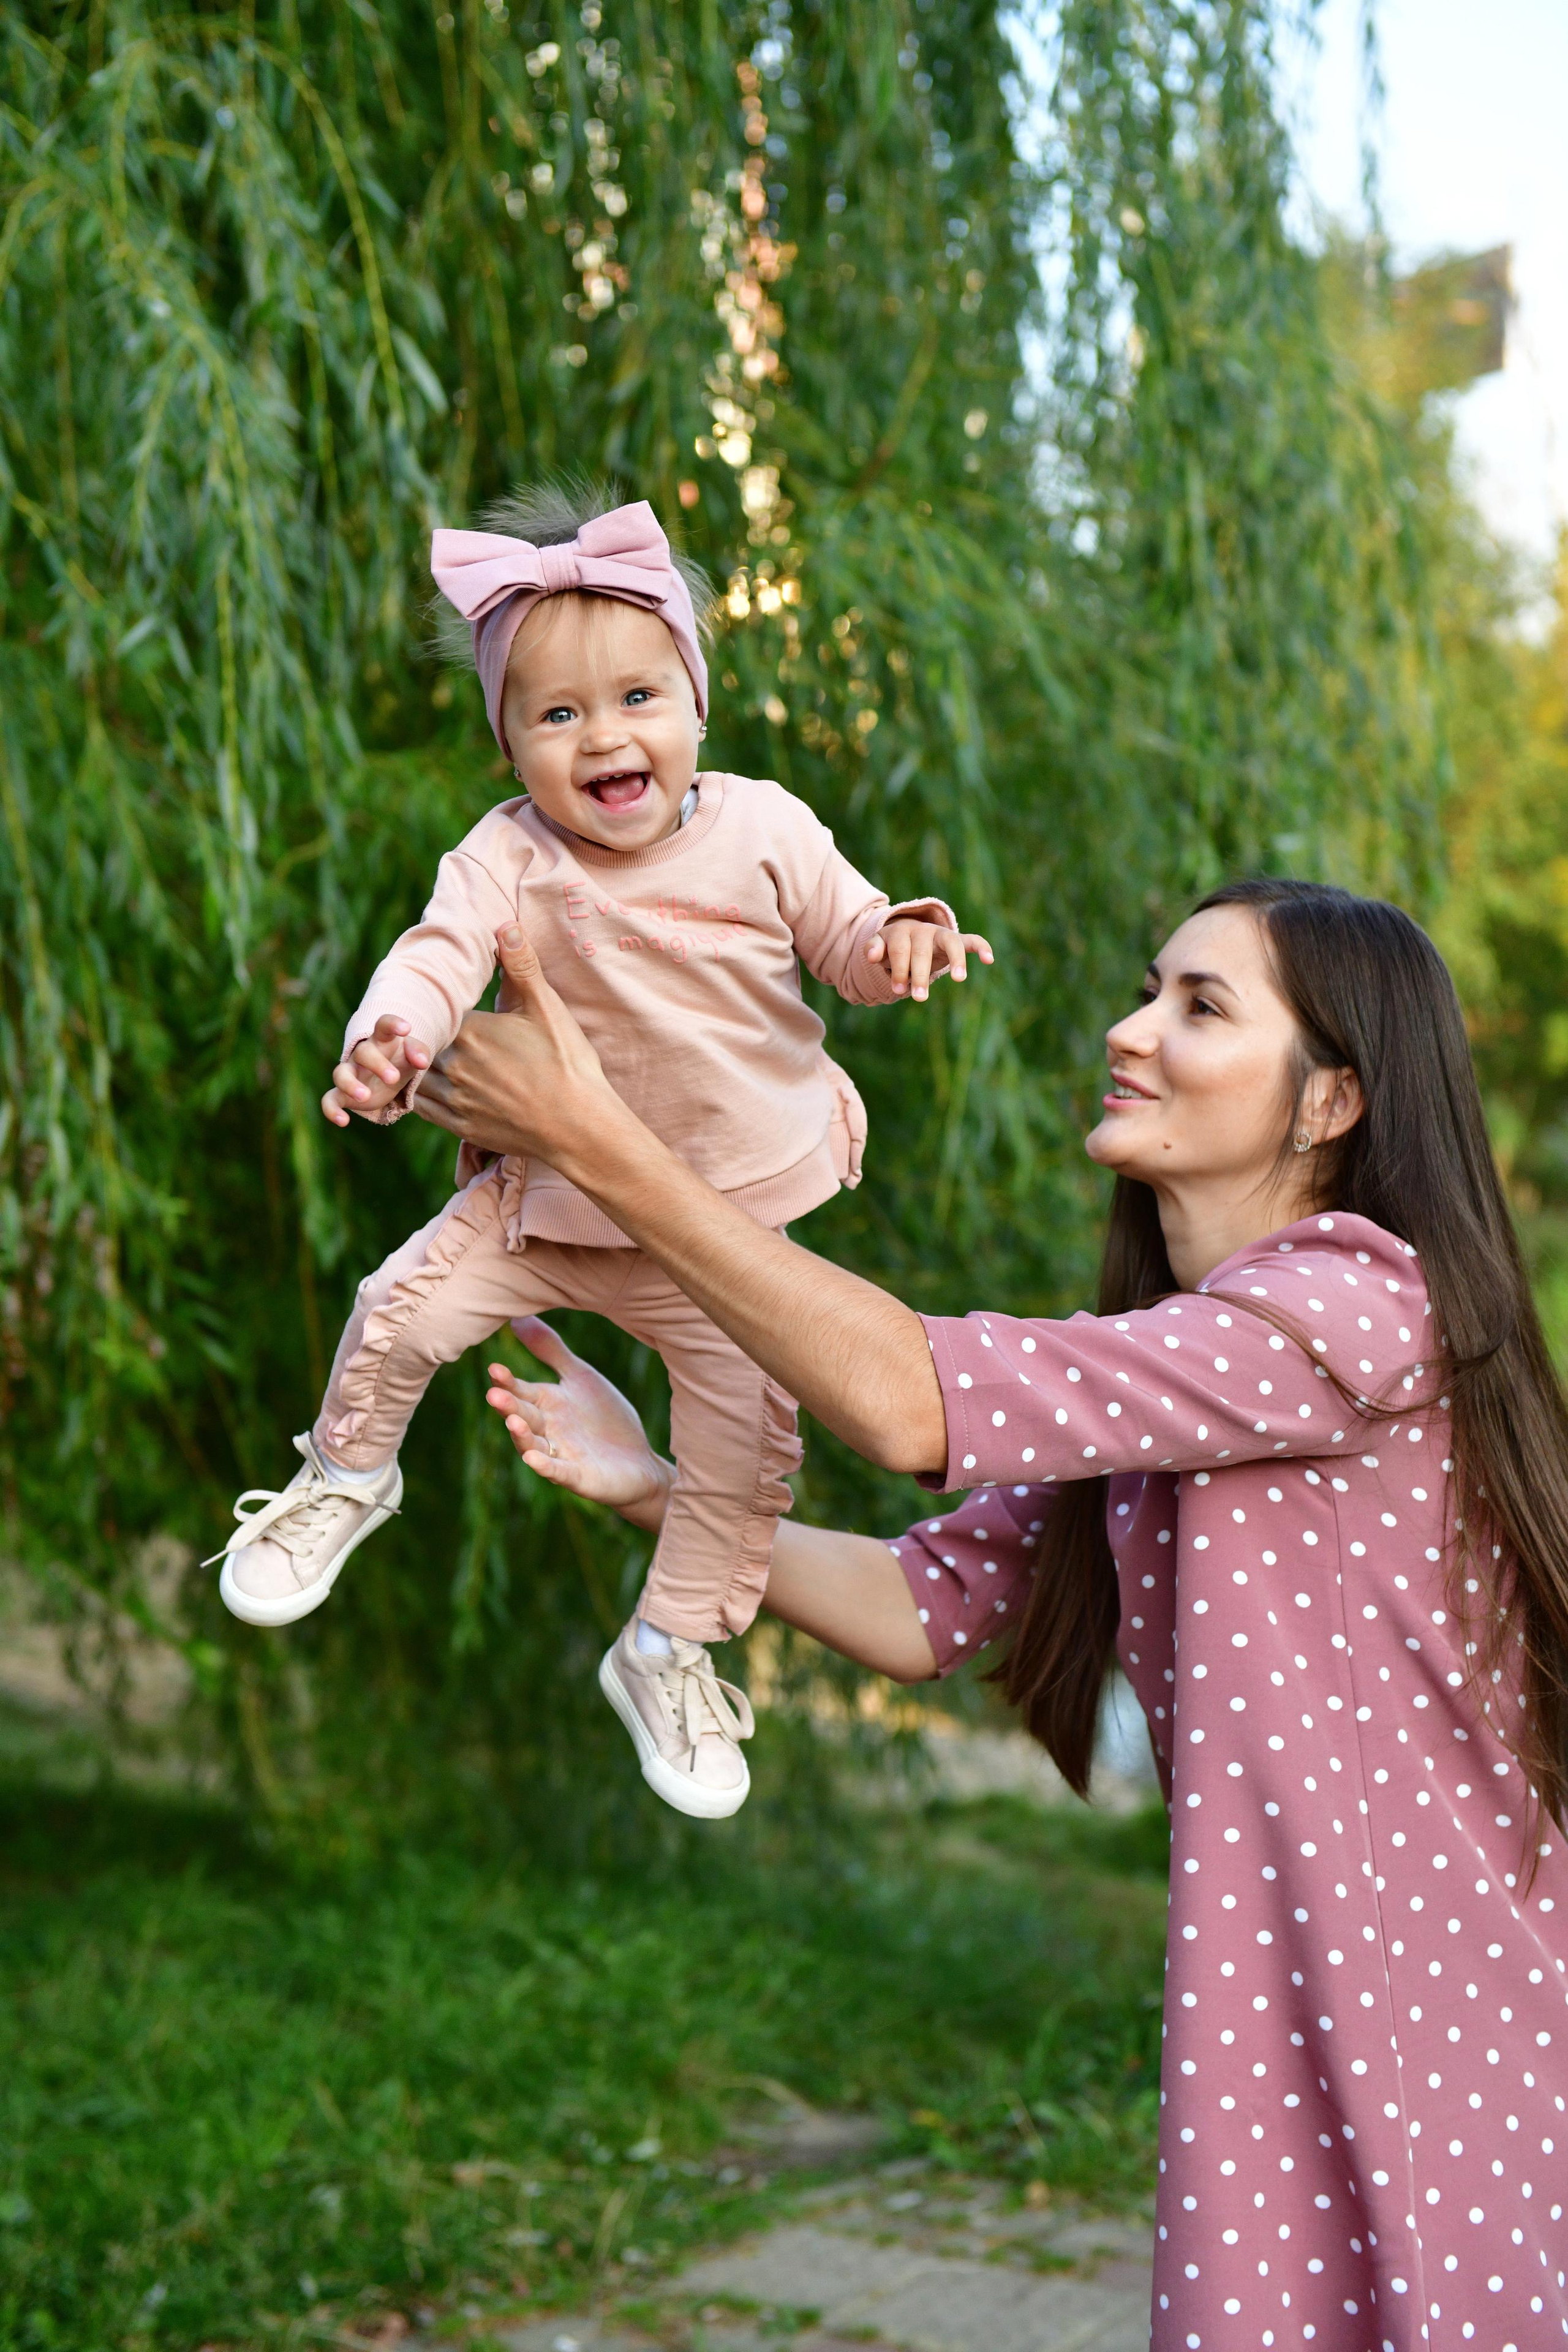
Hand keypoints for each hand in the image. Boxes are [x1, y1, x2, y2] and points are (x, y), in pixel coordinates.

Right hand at [322, 1014, 430, 1125]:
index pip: (383, 1025)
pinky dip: (331, 1110)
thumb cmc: (400, 1061)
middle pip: (363, 1052)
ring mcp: (351, 1073)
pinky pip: (329, 1099)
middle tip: (394, 1079)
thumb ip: (419, 1053)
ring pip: (340, 1073)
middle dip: (378, 1065)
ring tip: (366, 1097)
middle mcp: (362, 1055)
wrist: (387, 1079)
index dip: (393, 1024)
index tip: (406, 1028)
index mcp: (382, 1041)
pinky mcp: (342, 1094)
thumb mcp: (414, 1056)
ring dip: (350, 1085)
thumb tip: (422, 1061)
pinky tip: (343, 1122)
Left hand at [413, 923, 620, 1166]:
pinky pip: (420, 1107)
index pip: (436, 1013)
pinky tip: (417, 1087)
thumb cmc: (567, 1063)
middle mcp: (456, 1064)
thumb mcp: (548, 1008)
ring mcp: (456, 1098)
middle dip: (418, 1036)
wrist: (579, 1125)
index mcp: (472, 1031)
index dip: (435, 1010)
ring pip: (412, 1076)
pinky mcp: (460, 1126)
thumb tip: (505, 925)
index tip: (441, 1006)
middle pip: (418, 1043)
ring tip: (414, 1055)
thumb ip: (522, 967)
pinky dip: (411, 1095)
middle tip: (418, 1029)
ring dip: (410, 1065)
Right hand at [485, 1317, 671, 1531]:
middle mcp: (547, 1430)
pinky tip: (533, 1459)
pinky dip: (545, 1466)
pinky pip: (558, 1472)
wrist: (638, 1461)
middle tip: (494, 1395)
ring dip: (522, 1436)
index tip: (494, 1369)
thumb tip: (518, 1318)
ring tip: (513, 1421)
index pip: (521, 1391)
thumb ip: (551, 1351)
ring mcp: (560, 1455)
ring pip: (534, 1446)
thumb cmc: (604, 1418)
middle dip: (509, 1407)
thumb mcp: (579, 1378)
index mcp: (547, 1404)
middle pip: (524, 1417)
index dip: (508, 1382)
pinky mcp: (578, 1477)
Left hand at [865, 919, 994, 1001]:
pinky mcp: (957, 940)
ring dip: (956, 960)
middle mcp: (923, 930)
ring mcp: (941, 934)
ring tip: (959, 979)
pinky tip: (989, 960)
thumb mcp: (880, 948)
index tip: (898, 990)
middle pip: (922, 951)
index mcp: (901, 932)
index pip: (900, 950)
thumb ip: (874, 949)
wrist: (909, 934)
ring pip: (951, 943)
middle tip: (919, 997)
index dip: (899, 969)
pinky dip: (981, 947)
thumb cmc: (893, 947)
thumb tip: (870, 956)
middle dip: (920, 974)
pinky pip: (972, 940)